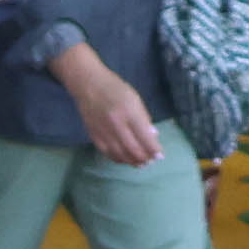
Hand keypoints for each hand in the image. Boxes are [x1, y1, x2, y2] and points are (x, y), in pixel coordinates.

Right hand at [53, 41, 159, 167]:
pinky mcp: (94, 136)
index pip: (145, 137)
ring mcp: (104, 132)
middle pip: (134, 149)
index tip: (160, 156)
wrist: (88, 85)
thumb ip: (144, 118)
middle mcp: (117, 124)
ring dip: (133, 161)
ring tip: (141, 163)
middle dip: (145, 158)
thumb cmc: (115, 89)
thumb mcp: (135, 99)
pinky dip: (119, 159)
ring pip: (121, 155)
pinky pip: (108, 153)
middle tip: (151, 160)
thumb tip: (153, 137)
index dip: (154, 150)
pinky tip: (126, 159)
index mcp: (129, 112)